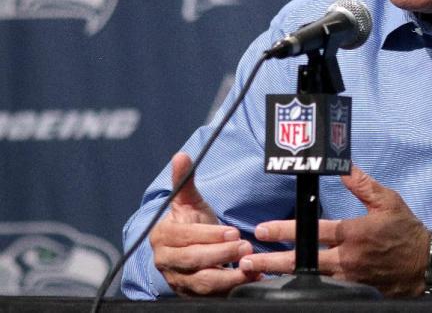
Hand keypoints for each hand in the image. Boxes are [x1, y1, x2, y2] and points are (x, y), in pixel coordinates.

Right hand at [149, 152, 260, 295]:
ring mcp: (178, 280)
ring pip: (201, 282)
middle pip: (193, 261)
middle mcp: (166, 261)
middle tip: (246, 246)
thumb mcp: (189, 202)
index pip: (184, 237)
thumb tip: (180, 155)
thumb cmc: (191, 223)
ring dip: (228, 275)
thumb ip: (184, 180)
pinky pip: (212, 295)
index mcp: (162, 237)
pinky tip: (251, 278)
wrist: (192, 248)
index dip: (208, 235)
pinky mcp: (192, 295)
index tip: (232, 231)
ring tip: (250, 264)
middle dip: (221, 254)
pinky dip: (232, 288)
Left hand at [241, 164, 430, 296]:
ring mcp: (349, 278)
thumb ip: (362, 184)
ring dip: (282, 275)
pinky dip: (304, 288)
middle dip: (272, 260)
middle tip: (248, 259)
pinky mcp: (354, 291)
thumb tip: (343, 166)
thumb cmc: (406, 230)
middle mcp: (347, 258)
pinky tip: (288, 287)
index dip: (285, 229)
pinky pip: (324, 290)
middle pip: (303, 260)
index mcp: (353, 233)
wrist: (426, 265)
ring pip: (309, 278)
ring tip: (258, 274)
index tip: (263, 229)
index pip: (313, 231)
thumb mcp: (388, 201)